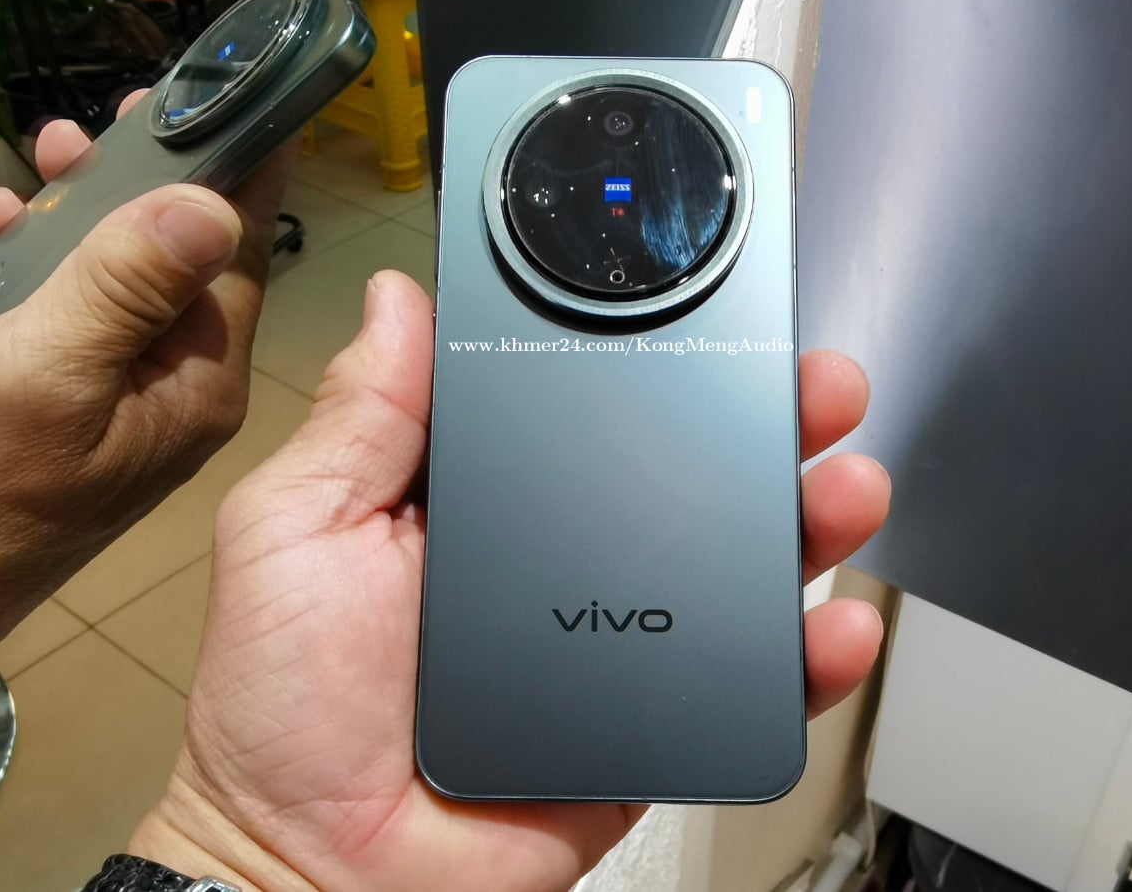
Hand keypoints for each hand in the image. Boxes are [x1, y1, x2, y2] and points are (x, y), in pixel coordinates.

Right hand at [0, 91, 289, 687]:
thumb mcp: (46, 366)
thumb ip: (128, 284)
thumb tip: (216, 205)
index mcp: (199, 380)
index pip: (245, 252)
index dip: (243, 167)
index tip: (234, 91)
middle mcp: (177, 384)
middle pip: (187, 253)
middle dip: (153, 178)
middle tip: (114, 117)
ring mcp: (121, 393)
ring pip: (126, 272)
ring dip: (93, 208)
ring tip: (53, 151)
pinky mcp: (66, 398)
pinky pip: (76, 307)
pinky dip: (47, 257)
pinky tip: (7, 224)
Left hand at [132, 271, 891, 891]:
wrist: (320, 875)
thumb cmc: (284, 706)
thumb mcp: (298, 529)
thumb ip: (360, 416)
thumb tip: (400, 297)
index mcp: (488, 494)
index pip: (590, 401)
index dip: (658, 354)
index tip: (715, 310)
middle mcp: (563, 552)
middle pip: (688, 470)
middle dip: (766, 420)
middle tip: (815, 385)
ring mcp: (619, 636)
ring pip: (738, 564)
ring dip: (809, 519)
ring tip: (848, 487)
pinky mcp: (655, 723)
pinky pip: (746, 682)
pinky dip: (808, 657)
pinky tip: (836, 626)